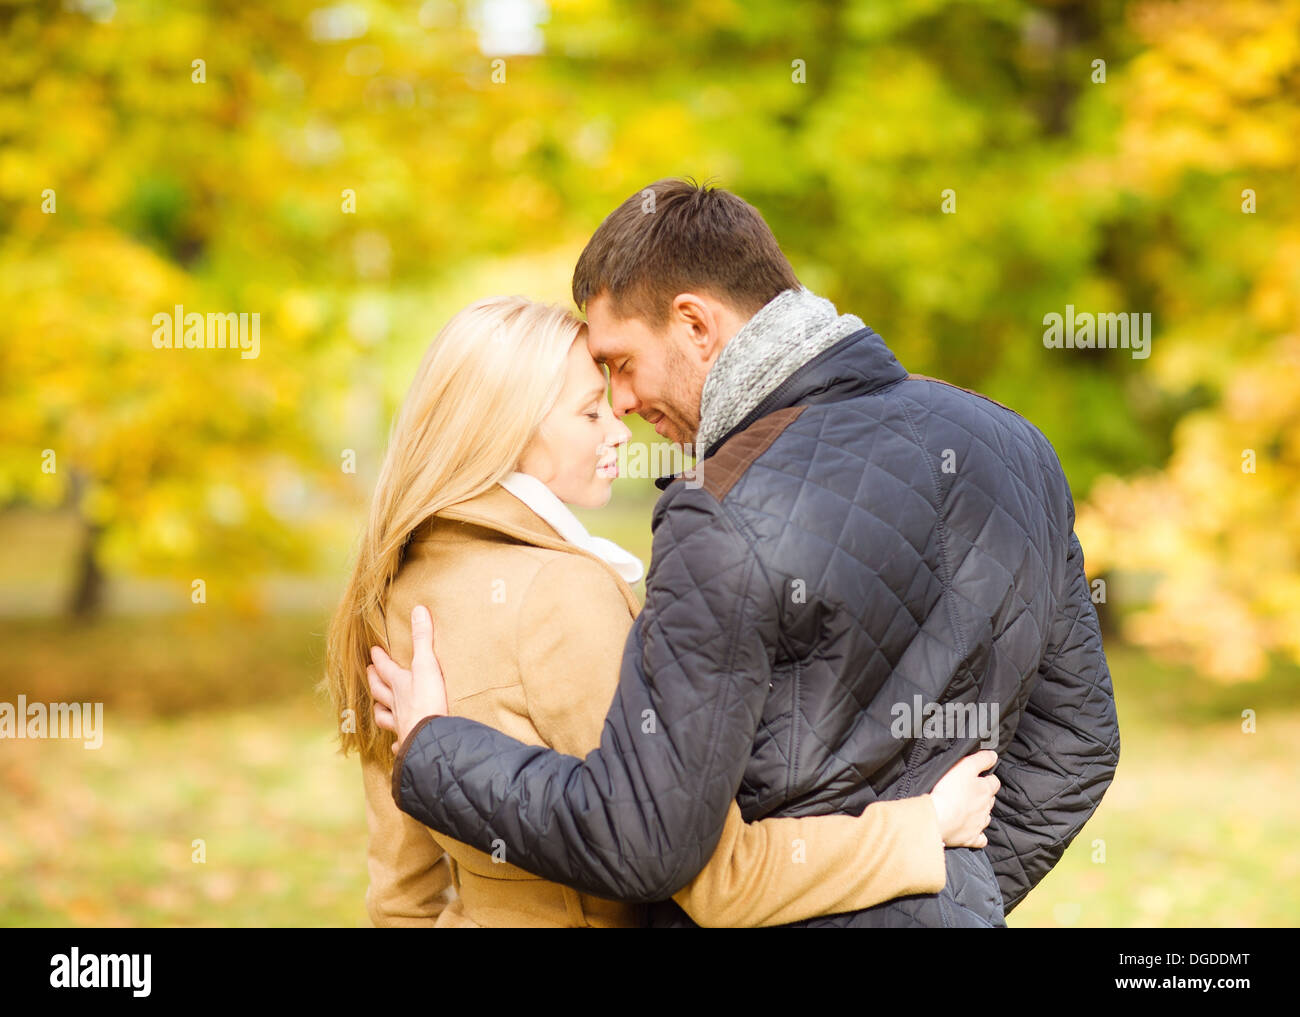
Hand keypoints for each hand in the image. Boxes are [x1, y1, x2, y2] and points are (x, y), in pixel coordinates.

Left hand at [368, 605, 449, 751]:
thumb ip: (423, 638)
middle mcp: (396, 704)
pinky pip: (398, 742)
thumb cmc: (428, 700)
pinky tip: (395, 745)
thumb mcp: (427, 664)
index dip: (379, 659)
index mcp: (400, 684)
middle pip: (380, 691)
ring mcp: (400, 725)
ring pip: (384, 717)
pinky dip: (396, 743)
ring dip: (380, 711)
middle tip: (368, 673)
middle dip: (374, 680)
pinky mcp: (408, 742)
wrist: (431, 737)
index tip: (372, 651)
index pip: (385, 668)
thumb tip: (418, 609)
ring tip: (377, 708)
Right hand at [928, 749, 999, 847]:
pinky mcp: (971, 838)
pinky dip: (978, 835)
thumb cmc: (949, 790)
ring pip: (986, 817)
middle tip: (971, 792)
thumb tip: (994, 756)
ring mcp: (979, 824)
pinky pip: (980, 839)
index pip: (994, 782)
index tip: (981, 777)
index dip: (988, 778)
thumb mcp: (965, 766)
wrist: (938, 817)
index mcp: (986, 790)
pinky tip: (973, 832)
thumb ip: (981, 759)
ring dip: (981, 813)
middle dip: (984, 795)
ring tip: (969, 809)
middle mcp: (986, 807)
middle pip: (990, 799)